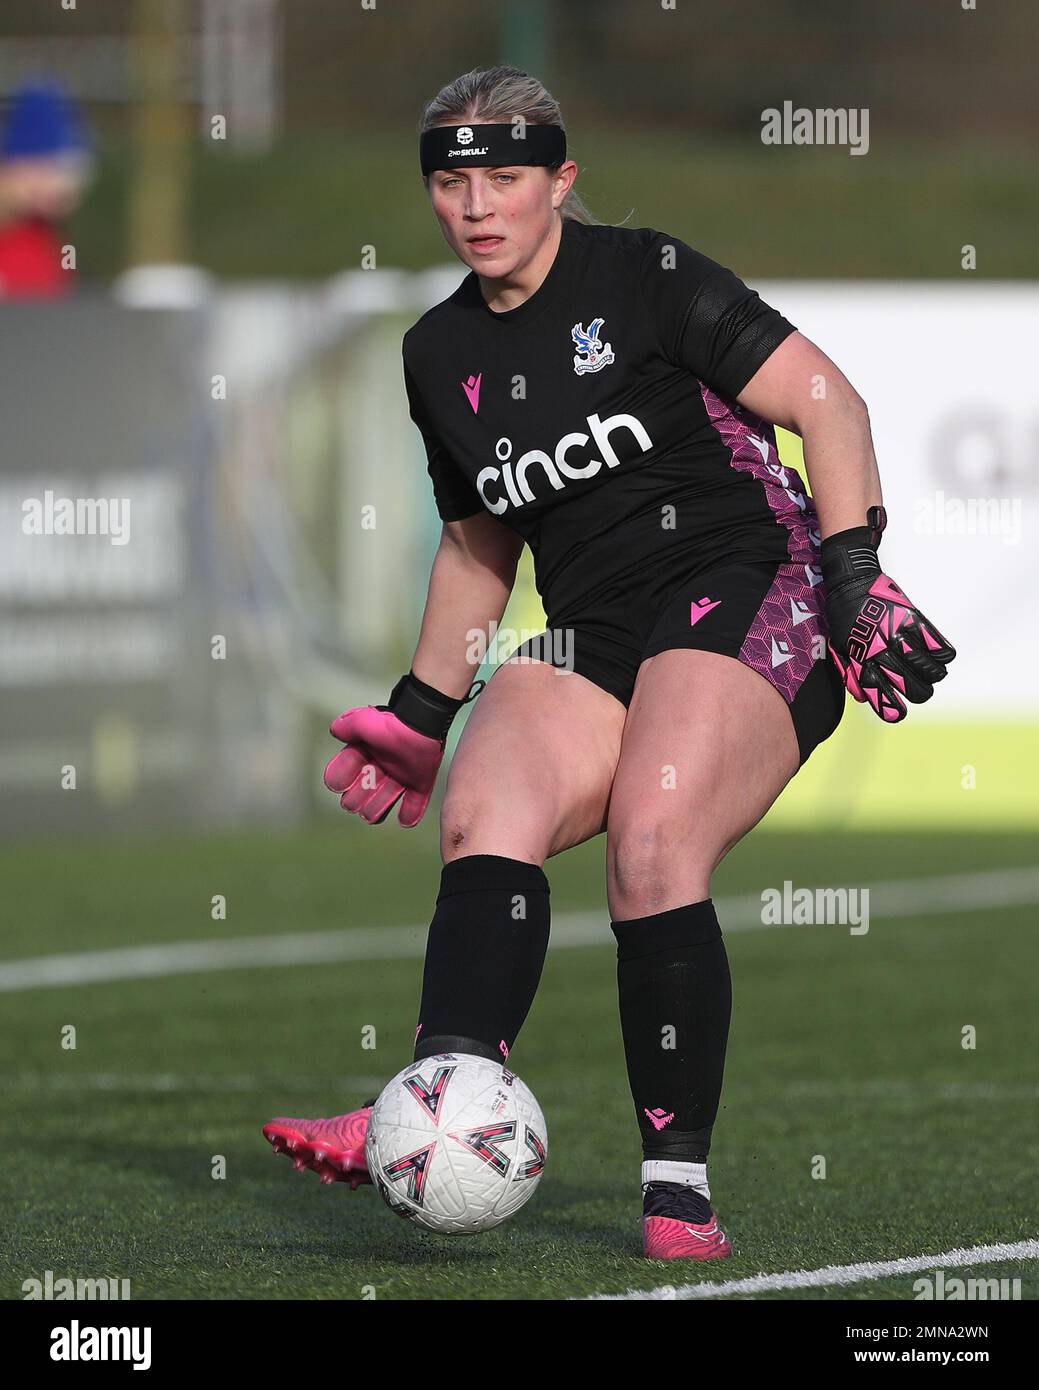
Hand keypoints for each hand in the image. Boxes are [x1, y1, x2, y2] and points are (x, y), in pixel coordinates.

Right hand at [323, 705, 444, 826]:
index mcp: (362, 755)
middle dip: (355, 800)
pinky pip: (413, 804)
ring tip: (371, 815)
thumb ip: (348, 727)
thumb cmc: (392, 722)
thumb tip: (335, 731)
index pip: (341, 774)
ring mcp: (399, 777)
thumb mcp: (365, 722)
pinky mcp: (418, 782)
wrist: (423, 722)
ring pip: (382, 802)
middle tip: (357, 800)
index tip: (339, 783)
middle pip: (358, 795)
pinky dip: (409, 815)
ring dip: (375, 810)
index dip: (338, 781)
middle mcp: (378, 769)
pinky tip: (404, 820)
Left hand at [825, 571, 955, 722]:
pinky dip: (943, 655)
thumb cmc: (844, 616)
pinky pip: (939, 646)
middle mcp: (882, 649)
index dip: (891, 709)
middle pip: (912, 686)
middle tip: (921, 690)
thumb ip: (852, 673)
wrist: (851, 581)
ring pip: (931, 670)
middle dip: (920, 693)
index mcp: (862, 658)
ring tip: (933, 673)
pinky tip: (938, 655)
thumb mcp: (840, 646)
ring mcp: (899, 634)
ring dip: (934, 675)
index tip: (899, 714)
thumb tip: (863, 698)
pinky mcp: (913, 619)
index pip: (880, 692)